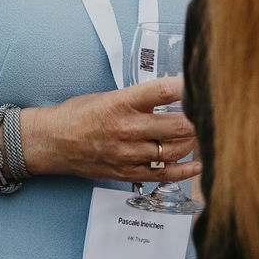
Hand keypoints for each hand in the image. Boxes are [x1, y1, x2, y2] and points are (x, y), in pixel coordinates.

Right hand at [20, 76, 201, 184]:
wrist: (53, 141)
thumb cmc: (78, 115)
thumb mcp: (109, 96)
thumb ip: (140, 99)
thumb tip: (172, 96)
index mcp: (122, 102)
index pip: (164, 91)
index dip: (188, 86)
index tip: (201, 83)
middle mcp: (128, 128)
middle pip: (179, 124)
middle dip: (198, 119)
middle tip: (206, 113)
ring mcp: (129, 153)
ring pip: (176, 149)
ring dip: (193, 141)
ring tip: (199, 134)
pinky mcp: (128, 172)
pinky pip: (165, 175)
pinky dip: (185, 170)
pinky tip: (197, 163)